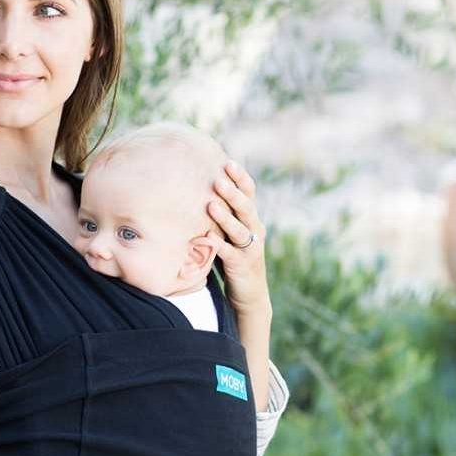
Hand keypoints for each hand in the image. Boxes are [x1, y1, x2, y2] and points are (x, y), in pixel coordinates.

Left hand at [205, 159, 270, 316]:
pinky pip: (230, 254)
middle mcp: (255, 230)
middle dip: (232, 193)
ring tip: (211, 205)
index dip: (240, 178)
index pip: (250, 193)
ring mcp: (250, 249)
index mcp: (252, 219)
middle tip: (218, 180)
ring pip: (240, 230)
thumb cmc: (234, 257)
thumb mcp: (231, 232)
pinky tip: (206, 238)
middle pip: (246, 208)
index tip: (227, 162)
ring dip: (225, 217)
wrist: (250, 293)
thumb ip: (223, 213)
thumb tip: (200, 187)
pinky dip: (219, 245)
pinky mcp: (242, 266)